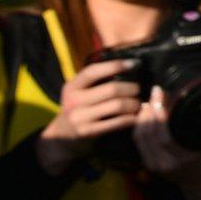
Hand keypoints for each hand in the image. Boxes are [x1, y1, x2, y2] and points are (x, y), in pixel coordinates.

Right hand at [37, 59, 141, 174]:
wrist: (62, 136)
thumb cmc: (78, 108)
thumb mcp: (78, 92)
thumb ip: (94, 81)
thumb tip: (127, 66)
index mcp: (72, 87)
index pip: (92, 72)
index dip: (114, 66)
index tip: (134, 64)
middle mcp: (74, 101)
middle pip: (111, 89)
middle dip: (131, 88)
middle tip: (139, 89)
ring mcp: (80, 117)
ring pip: (117, 105)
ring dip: (133, 104)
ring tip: (138, 103)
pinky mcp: (88, 131)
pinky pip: (117, 122)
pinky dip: (131, 118)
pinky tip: (135, 116)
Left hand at [132, 87, 200, 199]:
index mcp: (184, 159)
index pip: (165, 137)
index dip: (159, 116)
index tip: (162, 96)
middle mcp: (166, 164)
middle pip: (148, 135)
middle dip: (149, 111)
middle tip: (156, 93)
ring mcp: (154, 165)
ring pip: (140, 137)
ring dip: (143, 116)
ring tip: (151, 100)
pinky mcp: (148, 163)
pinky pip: (139, 141)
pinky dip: (139, 125)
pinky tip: (145, 113)